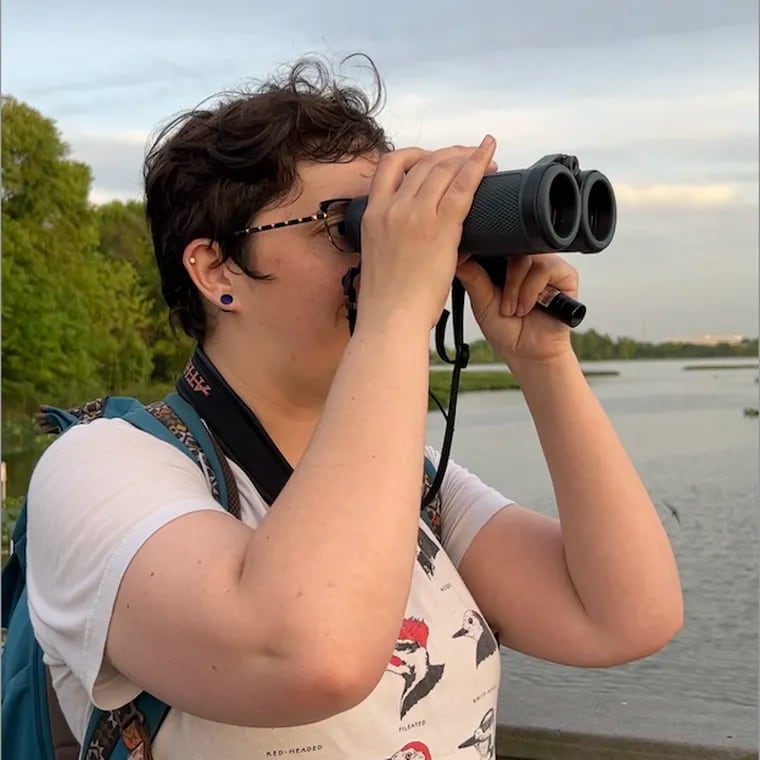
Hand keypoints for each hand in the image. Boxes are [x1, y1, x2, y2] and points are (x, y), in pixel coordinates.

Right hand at [357, 138, 496, 329]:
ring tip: (485, 161)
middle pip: (422, 162)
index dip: (415, 155)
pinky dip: (478, 164)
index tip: (433, 159)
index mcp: (372, 214)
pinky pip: (462, 186)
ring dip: (465, 157)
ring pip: (442, 167)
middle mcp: (391, 208)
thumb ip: (394, 235)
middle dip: (448, 154)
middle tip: (467, 158)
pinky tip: (490, 153)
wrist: (390, 319)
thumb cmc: (387, 300)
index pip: (390, 165)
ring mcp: (414, 215)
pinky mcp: (438, 228)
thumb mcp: (380, 256)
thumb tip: (417, 233)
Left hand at [455, 253, 578, 366]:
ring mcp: (546, 266)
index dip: (487, 256)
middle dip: (504, 280)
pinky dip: (532, 290)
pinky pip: (546, 268)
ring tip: (515, 311)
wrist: (528, 354)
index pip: (496, 245)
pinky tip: (529, 307)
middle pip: (512, 247)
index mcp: (504, 265)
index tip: (478, 274)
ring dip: (517, 288)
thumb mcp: (482, 303)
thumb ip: (473, 279)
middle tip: (503, 306)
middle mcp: (526, 262)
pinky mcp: (565, 275)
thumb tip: (458, 258)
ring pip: (528, 258)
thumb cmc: (507, 330)